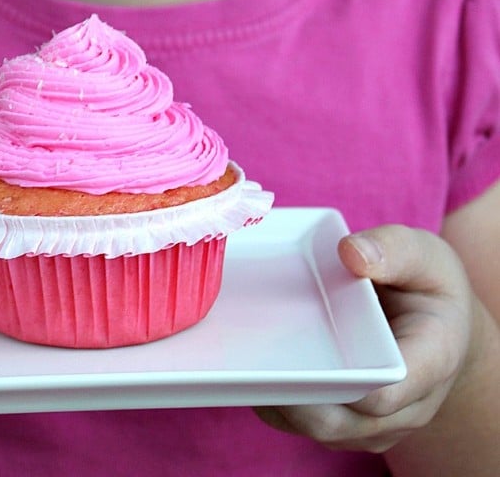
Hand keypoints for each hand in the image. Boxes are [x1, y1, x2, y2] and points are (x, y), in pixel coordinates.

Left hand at [255, 224, 476, 453]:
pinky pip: (307, 422)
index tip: (295, 347)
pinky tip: (247, 368)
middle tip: (245, 360)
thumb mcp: (426, 255)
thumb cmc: (429, 285)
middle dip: (289, 396)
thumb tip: (350, 253)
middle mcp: (404, 408)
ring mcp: (373, 422)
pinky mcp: (347, 421)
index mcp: (430, 364)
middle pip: (338, 422)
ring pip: (316, 428)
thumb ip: (394, 250)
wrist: (438, 322)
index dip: (338, 381)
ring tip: (238, 363)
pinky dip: (276, 401)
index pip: (383, 392)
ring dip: (277, 401)